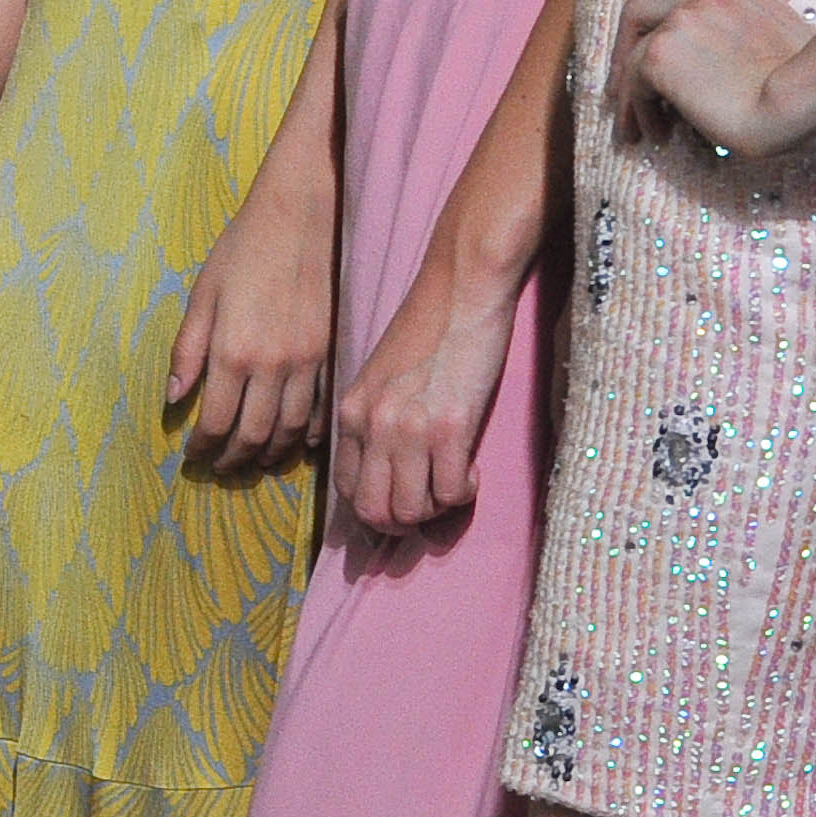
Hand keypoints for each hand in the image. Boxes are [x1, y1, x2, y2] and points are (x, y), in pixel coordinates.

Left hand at [169, 148, 334, 470]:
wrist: (304, 219)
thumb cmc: (243, 250)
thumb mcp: (202, 295)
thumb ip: (187, 350)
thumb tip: (173, 398)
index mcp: (233, 351)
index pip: (215, 421)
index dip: (203, 447)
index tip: (193, 458)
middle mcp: (273, 366)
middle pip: (254, 435)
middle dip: (234, 459)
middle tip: (220, 469)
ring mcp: (309, 364)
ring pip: (292, 431)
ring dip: (270, 454)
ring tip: (251, 462)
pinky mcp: (333, 356)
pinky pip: (322, 411)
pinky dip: (309, 435)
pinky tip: (297, 443)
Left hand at [328, 259, 517, 536]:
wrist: (459, 293)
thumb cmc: (426, 333)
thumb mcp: (380, 379)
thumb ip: (374, 422)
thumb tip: (384, 472)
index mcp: (350, 413)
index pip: (345, 489)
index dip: (374, 510)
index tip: (400, 505)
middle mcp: (371, 425)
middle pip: (373, 511)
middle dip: (402, 524)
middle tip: (429, 509)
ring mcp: (408, 428)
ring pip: (411, 510)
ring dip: (435, 510)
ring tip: (451, 486)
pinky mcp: (450, 427)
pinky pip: (450, 493)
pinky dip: (462, 494)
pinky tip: (470, 471)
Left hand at [611, 0, 815, 155]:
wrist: (803, 108)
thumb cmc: (815, 91)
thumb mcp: (790, 43)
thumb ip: (751, 37)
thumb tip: (727, 73)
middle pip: (639, 7)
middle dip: (627, 46)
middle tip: (628, 84)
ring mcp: (680, 20)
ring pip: (631, 52)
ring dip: (628, 90)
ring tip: (637, 126)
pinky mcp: (659, 53)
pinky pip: (632, 83)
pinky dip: (637, 110)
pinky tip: (657, 135)